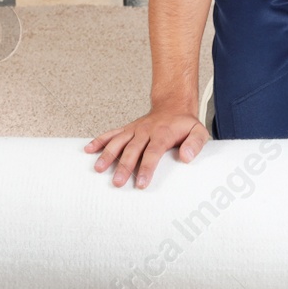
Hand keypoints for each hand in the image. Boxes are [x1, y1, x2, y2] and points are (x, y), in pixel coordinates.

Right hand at [84, 106, 209, 188]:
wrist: (173, 106)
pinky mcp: (127, 129)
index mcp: (163, 133)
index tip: (141, 183)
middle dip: (124, 166)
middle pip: (132, 149)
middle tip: (117, 182)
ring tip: (98, 169)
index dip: (147, 168)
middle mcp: (145, 131)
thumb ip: (195, 144)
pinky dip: (99, 141)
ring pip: (118, 142)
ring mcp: (134, 130)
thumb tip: (187, 157)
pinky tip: (88, 150)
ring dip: (108, 154)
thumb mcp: (199, 131)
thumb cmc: (185, 124)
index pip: (153, 152)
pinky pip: (112, 134)